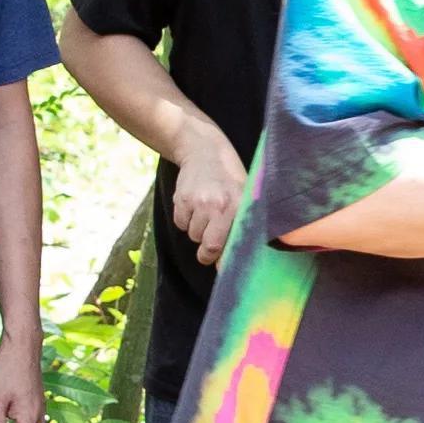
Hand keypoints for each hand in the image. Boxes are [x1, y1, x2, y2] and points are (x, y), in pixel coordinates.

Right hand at [170, 121, 246, 262]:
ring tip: (205, 212)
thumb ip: (237, 229)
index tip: (223, 271)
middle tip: (209, 246)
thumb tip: (224, 266)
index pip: (232, 245)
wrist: (204, 151)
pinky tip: (193, 204)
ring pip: (193, 236)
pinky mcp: (182, 199)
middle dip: (207, 252)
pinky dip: (185, 220)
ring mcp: (200, 202)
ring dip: (197, 230)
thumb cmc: (229, 180)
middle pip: (209, 248)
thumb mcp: (242, 198)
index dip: (225, 263)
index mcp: (240, 207)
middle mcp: (220, 206)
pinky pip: (180, 224)